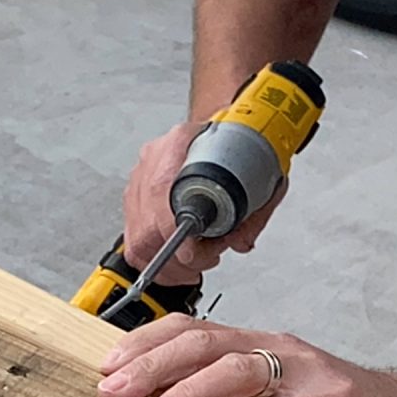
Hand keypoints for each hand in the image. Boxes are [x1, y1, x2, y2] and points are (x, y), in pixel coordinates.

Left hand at [98, 315, 396, 396]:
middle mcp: (275, 350)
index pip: (190, 331)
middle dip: (151, 366)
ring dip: (191, 394)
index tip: (102, 367)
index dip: (144, 344)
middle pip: (204, 344)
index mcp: (254, 345)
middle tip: (112, 392)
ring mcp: (307, 373)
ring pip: (240, 370)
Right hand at [123, 122, 286, 281]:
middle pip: (147, 222)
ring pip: (137, 238)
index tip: (192, 251)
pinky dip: (155, 262)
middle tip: (204, 259)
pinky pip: (134, 242)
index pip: (161, 189)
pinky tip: (176, 265)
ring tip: (194, 264)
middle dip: (177, 255)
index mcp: (181, 142)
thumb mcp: (263, 171)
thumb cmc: (239, 146)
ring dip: (167, 264)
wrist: (227, 130)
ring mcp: (140, 179)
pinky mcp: (135, 200)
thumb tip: (241, 240)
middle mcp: (155, 159)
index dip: (172, 227)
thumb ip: (256, 210)